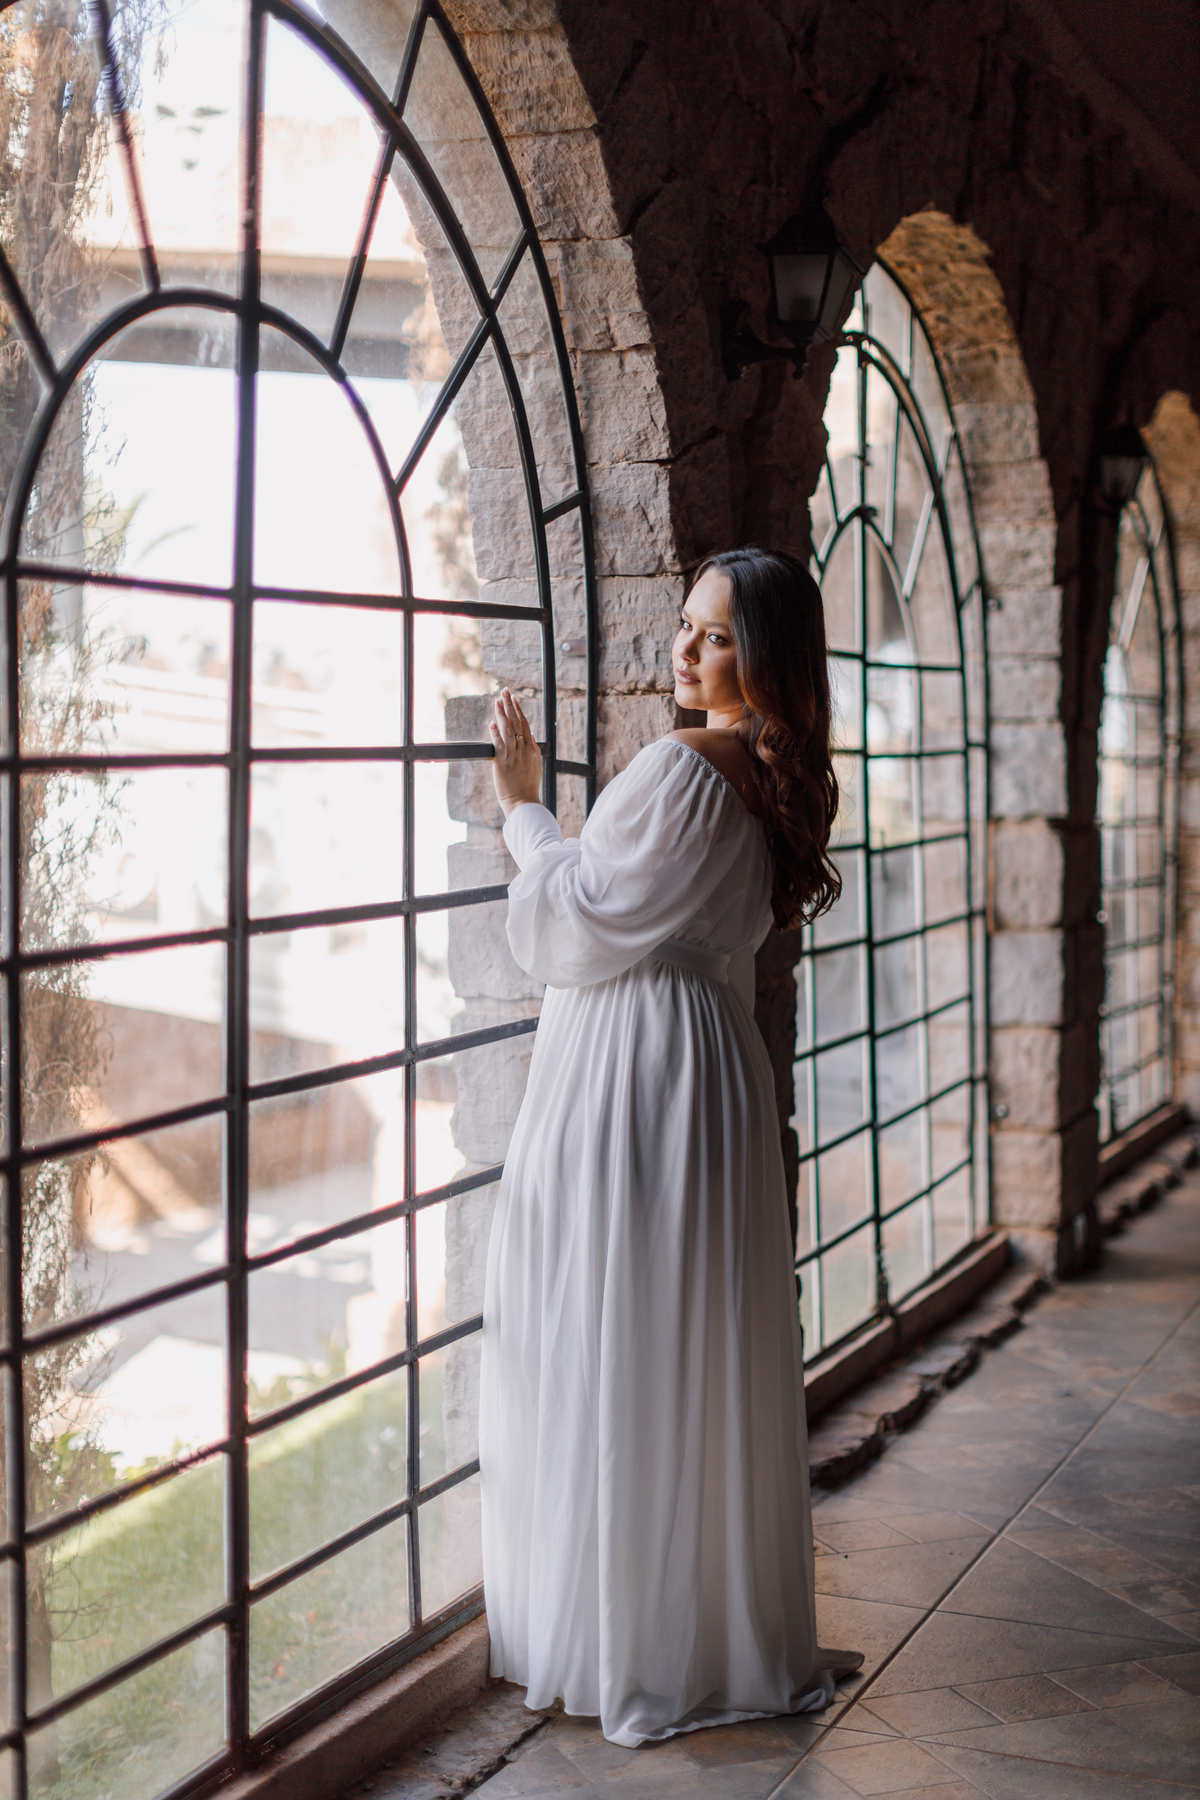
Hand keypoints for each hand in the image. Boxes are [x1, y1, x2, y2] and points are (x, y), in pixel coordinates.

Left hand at [489, 689, 542, 817]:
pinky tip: (491, 724)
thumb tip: (530, 739)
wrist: (524, 802)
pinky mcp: (503, 764)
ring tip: (497, 700)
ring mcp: (514, 756)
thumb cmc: (527, 788)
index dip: (519, 711)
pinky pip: (499, 746)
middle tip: (505, 691)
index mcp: (532, 750)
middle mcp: (524, 750)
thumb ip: (532, 752)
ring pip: (508, 731)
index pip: (525, 725)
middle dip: (510, 706)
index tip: (514, 699)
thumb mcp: (534, 767)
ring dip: (502, 714)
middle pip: (517, 723)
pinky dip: (495, 734)